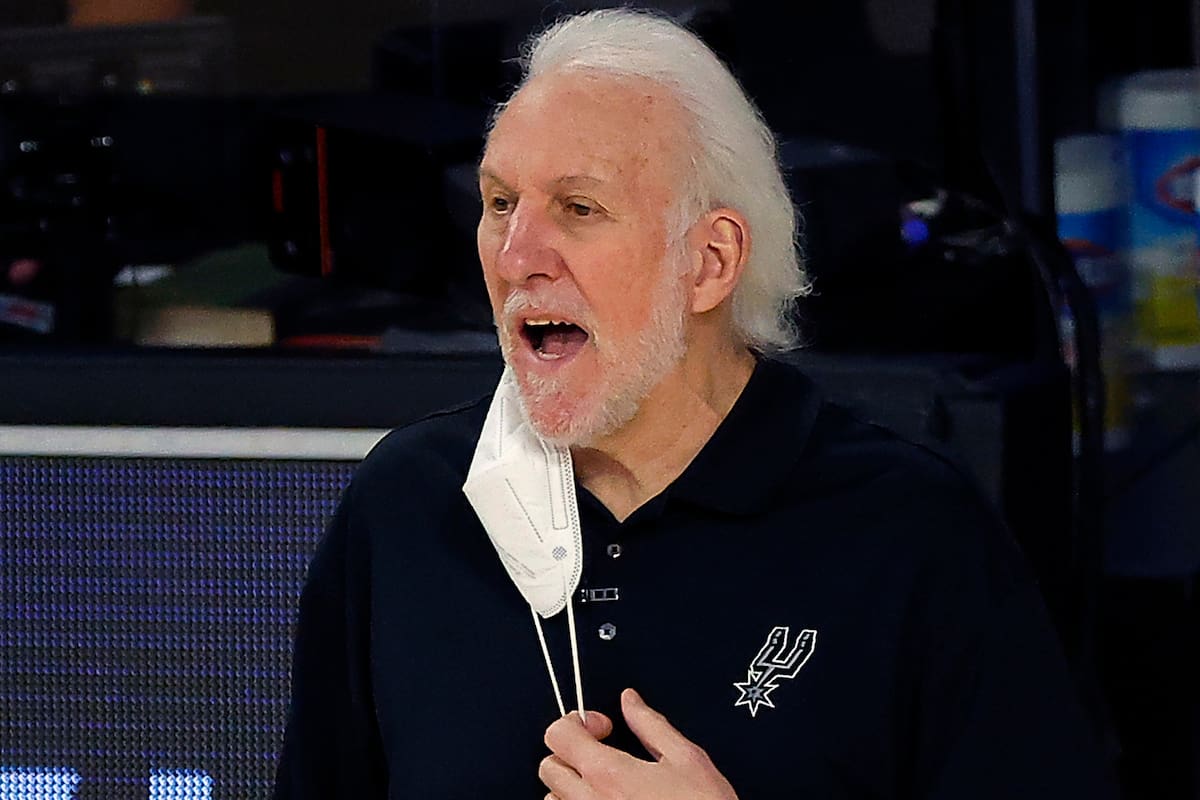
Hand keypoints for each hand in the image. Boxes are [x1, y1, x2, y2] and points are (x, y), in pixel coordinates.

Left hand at [539, 688, 737, 799]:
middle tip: (603, 752)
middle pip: (549, 767)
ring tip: (607, 785)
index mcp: (608, 775)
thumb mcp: (687, 759)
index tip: (603, 727)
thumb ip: (651, 725)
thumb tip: (630, 701)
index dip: (577, 722)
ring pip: (553, 799)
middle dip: (571, 752)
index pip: (559, 735)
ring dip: (572, 786)